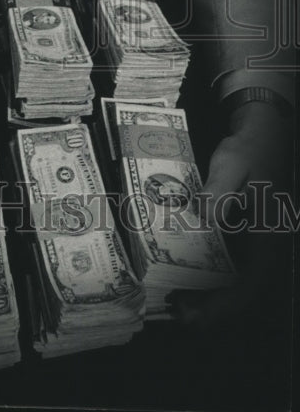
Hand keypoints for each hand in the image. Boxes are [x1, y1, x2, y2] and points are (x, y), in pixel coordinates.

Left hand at [169, 101, 292, 328]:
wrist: (264, 133)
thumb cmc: (251, 148)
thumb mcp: (233, 162)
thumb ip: (219, 190)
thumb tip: (202, 216)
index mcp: (269, 236)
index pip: (251, 284)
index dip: (223, 305)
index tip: (195, 312)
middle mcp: (265, 248)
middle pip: (242, 293)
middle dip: (210, 309)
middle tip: (176, 310)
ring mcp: (255, 245)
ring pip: (235, 284)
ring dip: (208, 298)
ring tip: (175, 300)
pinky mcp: (244, 239)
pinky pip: (229, 268)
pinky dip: (208, 278)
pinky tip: (182, 275)